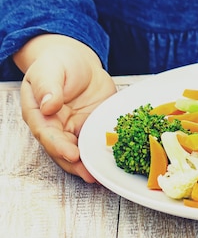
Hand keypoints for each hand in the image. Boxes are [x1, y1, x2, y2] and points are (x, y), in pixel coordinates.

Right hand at [14, 34, 116, 181]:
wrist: (77, 61)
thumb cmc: (57, 64)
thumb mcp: (49, 70)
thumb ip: (47, 87)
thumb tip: (48, 105)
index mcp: (40, 115)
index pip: (47, 135)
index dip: (59, 147)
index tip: (72, 154)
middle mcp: (57, 127)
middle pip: (64, 150)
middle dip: (76, 164)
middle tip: (90, 175)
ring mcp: (76, 129)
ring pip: (81, 151)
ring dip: (90, 164)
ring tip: (101, 176)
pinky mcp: (94, 126)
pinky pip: (99, 141)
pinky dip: (106, 151)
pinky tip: (117, 159)